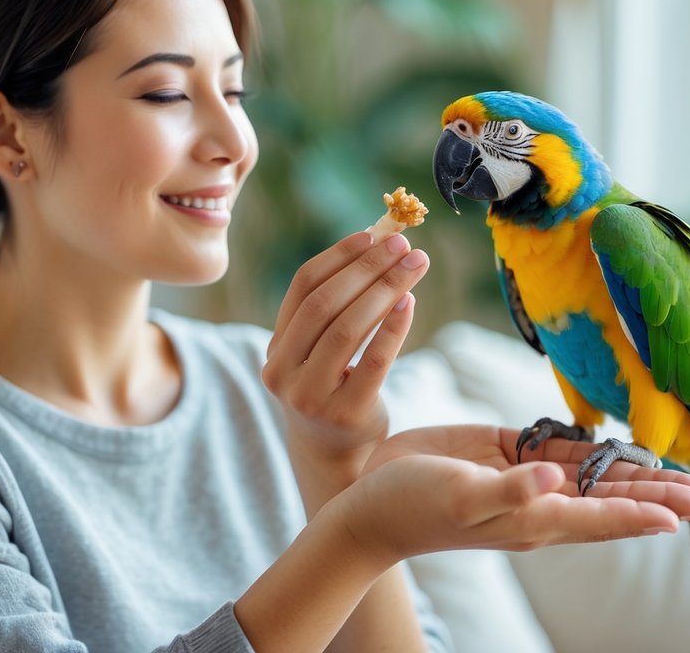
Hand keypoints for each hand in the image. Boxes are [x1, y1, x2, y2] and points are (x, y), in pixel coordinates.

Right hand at [263, 230, 429, 503]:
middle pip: (325, 304)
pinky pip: (373, 361)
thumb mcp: (318, 351)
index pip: (302, 287)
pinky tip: (410, 302)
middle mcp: (284, 371)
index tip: (372, 234)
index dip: (338, 256)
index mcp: (275, 347)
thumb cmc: (333, 387)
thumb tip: (377, 242)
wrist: (334, 455)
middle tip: (403, 244)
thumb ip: (335, 307)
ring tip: (415, 265)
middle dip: (367, 268)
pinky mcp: (346, 414)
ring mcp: (311, 396)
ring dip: (385, 289)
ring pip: (348, 329)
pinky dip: (393, 328)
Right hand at [335, 424, 689, 563]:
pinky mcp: (506, 455)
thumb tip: (555, 478)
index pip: (604, 516)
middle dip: (658, 495)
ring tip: (678, 478)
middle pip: (611, 498)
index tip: (689, 513)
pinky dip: (592, 453)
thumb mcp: (461, 496)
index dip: (646, 512)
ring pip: (593, 476)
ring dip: (635, 476)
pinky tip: (615, 450)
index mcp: (534, 518)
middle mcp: (539, 502)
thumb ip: (510, 489)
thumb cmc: (412, 504)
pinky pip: (559, 453)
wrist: (371, 500)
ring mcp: (525, 480)